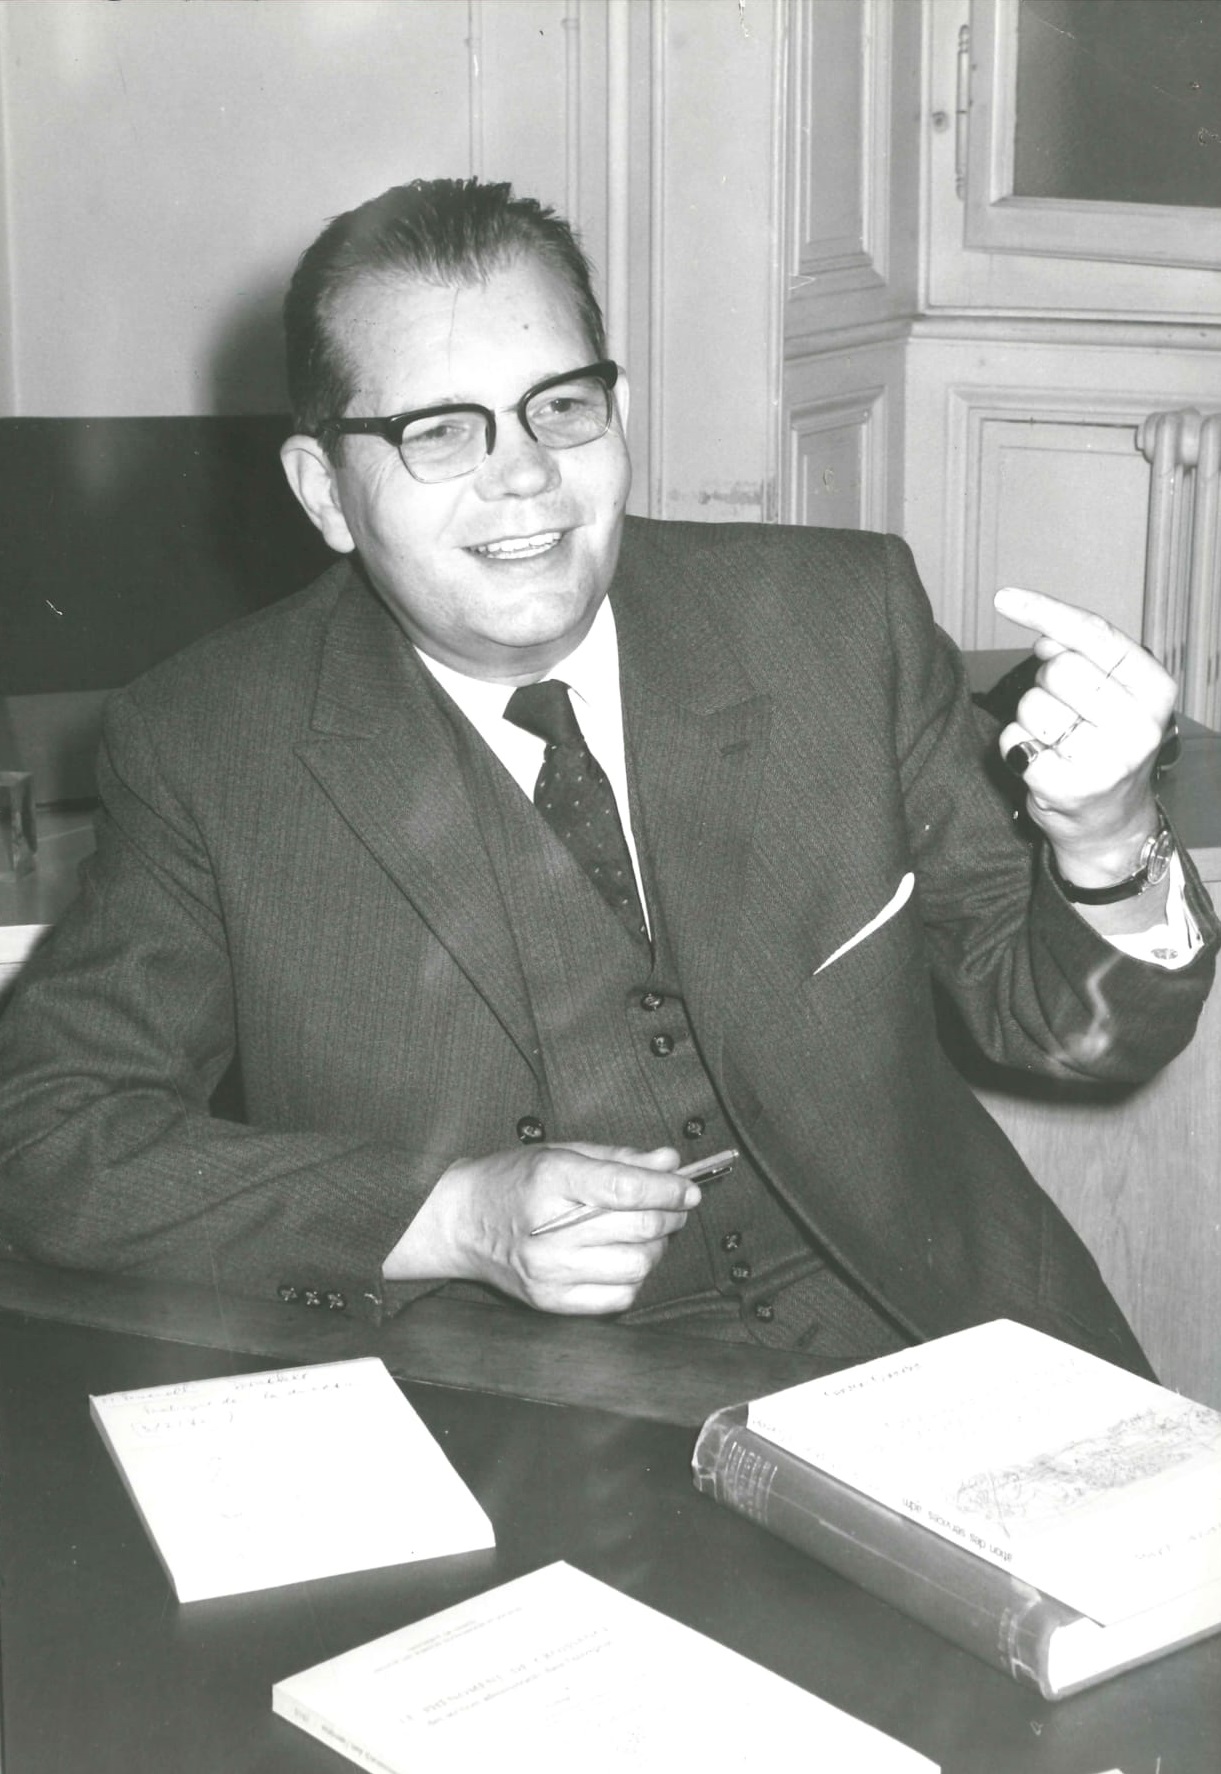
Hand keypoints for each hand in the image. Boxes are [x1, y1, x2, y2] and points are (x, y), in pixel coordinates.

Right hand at [382, 1142, 698, 1315]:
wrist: (459, 1221)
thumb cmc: (510, 1182)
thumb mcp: (561, 1153)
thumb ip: (618, 1159)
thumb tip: (669, 1162)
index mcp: (551, 1179)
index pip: (626, 1188)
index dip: (668, 1189)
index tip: (688, 1189)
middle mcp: (548, 1228)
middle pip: (638, 1227)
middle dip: (670, 1216)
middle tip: (675, 1206)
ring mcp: (548, 1270)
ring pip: (636, 1266)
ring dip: (655, 1249)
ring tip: (646, 1234)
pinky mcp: (549, 1300)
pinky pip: (617, 1297)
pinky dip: (633, 1279)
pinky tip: (623, 1260)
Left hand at [993, 588, 1174, 886]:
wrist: (1112, 820)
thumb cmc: (1106, 742)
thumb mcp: (1115, 692)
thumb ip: (1085, 655)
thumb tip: (1043, 636)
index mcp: (1156, 689)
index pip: (1094, 634)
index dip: (1045, 611)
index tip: (1004, 598)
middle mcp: (1139, 726)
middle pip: (1058, 669)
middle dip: (1046, 681)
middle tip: (1064, 709)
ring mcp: (1107, 761)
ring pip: (1032, 705)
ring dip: (1031, 717)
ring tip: (1056, 739)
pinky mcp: (1069, 789)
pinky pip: (1012, 740)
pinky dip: (1015, 745)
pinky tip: (1041, 760)